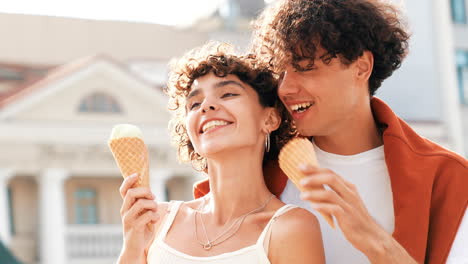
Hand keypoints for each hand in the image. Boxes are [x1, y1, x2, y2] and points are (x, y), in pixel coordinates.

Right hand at [118, 173, 158, 263]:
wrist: (135, 248)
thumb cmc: (141, 229)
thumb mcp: (142, 214)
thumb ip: (144, 204)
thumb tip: (151, 193)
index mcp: (126, 206)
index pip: (124, 190)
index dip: (128, 181)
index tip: (136, 174)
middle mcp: (125, 211)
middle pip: (131, 193)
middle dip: (145, 191)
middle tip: (153, 197)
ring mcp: (128, 219)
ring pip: (141, 203)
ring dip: (153, 204)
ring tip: (155, 210)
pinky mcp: (135, 227)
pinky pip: (147, 215)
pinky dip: (155, 215)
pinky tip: (155, 220)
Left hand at [299, 165, 416, 262]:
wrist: (371, 237)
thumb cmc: (354, 219)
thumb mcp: (346, 202)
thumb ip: (332, 192)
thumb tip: (312, 186)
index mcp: (349, 187)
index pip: (331, 173)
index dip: (315, 168)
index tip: (302, 166)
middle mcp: (350, 194)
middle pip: (331, 179)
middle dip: (314, 177)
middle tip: (300, 178)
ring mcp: (349, 205)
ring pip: (330, 194)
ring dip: (314, 193)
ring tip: (302, 195)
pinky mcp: (348, 218)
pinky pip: (334, 209)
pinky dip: (322, 206)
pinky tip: (313, 206)